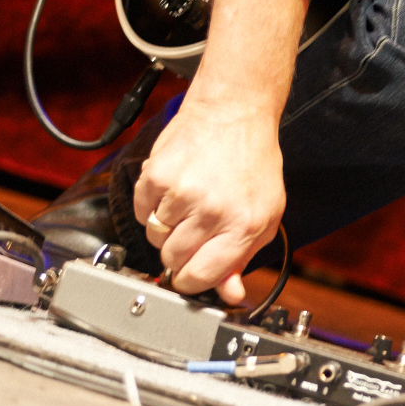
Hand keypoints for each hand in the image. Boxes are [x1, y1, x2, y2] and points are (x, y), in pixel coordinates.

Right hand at [132, 0, 308, 302]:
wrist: (234, 110)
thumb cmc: (252, 161)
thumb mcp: (264, 213)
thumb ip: (243, 257)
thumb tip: (230, 295)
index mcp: (245, 225)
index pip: (201, 278)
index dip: (192, 281)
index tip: (190, 274)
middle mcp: (213, 211)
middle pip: (172, 261)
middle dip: (179, 252)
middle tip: (194, 228)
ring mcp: (182, 193)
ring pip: (155, 237)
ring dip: (166, 226)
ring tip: (188, 201)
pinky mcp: (156, 175)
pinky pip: (140, 211)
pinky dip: (151, 205)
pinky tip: (173, 187)